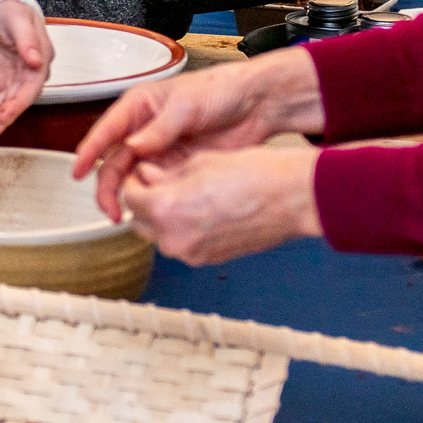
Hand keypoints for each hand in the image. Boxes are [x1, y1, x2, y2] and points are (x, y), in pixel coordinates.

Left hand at [0, 0, 52, 144]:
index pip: (32, 85)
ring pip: (5, 107)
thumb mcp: (18, 19)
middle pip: (18, 102)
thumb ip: (28, 40)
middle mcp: (29, 76)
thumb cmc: (11, 10)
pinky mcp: (0, 85)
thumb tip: (35, 60)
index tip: (6, 113)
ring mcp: (14, 82)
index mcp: (40, 59)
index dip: (19, 101)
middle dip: (3, 120)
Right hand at [72, 48, 323, 220]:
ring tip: (128, 214)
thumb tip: (133, 147)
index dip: (90, 152)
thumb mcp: (187, 105)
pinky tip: (149, 209)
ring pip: (131, 177)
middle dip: (107, 186)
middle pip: (114, 161)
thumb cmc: (220, 90)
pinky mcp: (175, 166)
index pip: (106, 131)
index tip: (78, 172)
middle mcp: (143, 129)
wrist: (256, 105)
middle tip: (112, 209)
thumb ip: (159, 128)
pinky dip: (149, 197)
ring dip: (126, 195)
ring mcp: (159, 149)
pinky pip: (154, 184)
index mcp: (139, 106)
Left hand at [121, 145, 322, 266]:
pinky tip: (201, 211)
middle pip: (139, 220)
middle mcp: (174, 238)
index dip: (135, 180)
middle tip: (159, 182)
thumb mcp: (199, 162)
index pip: (129, 197)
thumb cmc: (256, 175)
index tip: (143, 173)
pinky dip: (182, 230)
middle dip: (145, 201)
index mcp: (166, 208)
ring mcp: (192, 254)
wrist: (293, 198)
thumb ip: (165, 174)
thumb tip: (147, 177)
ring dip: (161, 217)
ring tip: (184, 196)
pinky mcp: (208, 260)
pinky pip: (181, 245)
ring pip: (158, 236)